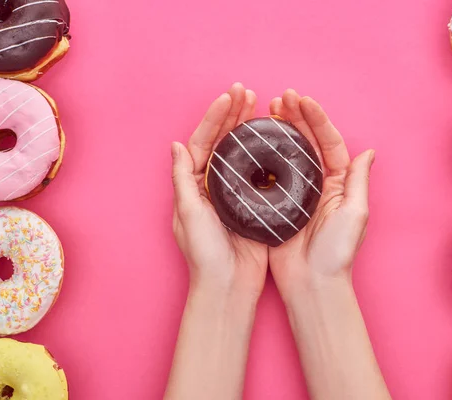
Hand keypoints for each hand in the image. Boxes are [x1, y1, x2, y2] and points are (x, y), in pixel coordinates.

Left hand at [172, 83, 266, 299]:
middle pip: (222, 143)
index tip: (229, 97)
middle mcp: (213, 185)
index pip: (202, 142)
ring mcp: (235, 193)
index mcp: (194, 185)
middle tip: (246, 92)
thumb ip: (182, 179)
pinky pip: (260, 172)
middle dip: (233, 116)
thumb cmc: (204, 253)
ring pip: (242, 153)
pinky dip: (266, 153)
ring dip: (249, 129)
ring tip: (261, 106)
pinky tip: (275, 138)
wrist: (228, 285)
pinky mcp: (254, 204)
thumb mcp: (188, 214)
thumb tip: (175, 145)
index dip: (215, 118)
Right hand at [268, 89, 374, 299]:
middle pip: (307, 143)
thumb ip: (358, 181)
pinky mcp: (277, 204)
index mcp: (339, 183)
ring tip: (268, 110)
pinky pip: (269, 174)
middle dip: (296, 118)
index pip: (329, 142)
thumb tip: (368, 152)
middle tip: (281, 98)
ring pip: (288, 154)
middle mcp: (318, 184)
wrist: (311, 283)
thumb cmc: (336, 253)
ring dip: (280, 131)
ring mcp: (296, 193)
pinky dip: (263, 155)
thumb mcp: (355, 214)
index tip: (302, 100)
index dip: (317, 119)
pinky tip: (254, 141)